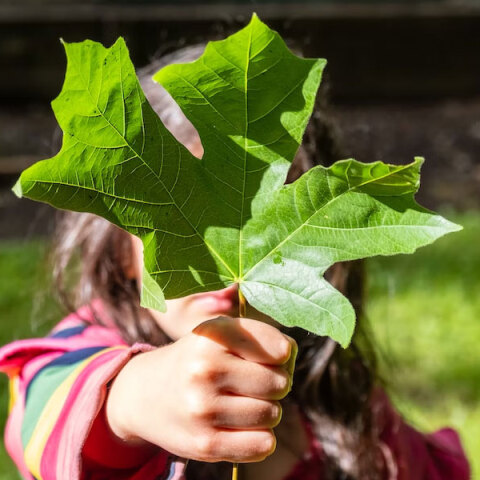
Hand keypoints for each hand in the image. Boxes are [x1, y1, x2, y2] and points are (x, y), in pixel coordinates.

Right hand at [106, 316, 296, 462]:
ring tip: (240, 402)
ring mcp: (203, 408)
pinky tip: (240, 425)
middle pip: (280, 383)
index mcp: (213, 336)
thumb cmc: (198, 359)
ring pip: (273, 414)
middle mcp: (205, 369)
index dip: (281, 354)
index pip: (280, 349)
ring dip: (265, 410)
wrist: (146, 394)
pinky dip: (260, 437)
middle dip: (274, 384)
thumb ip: (262, 337)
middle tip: (251, 382)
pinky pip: (263, 444)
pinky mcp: (205, 443)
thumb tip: (290, 355)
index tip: (267, 356)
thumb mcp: (220, 334)